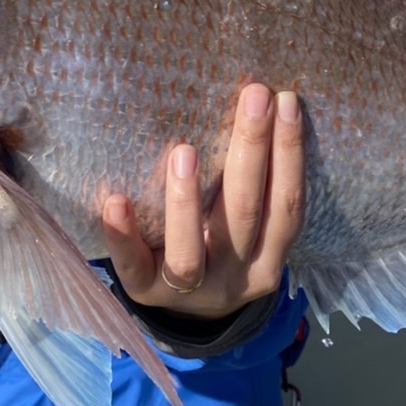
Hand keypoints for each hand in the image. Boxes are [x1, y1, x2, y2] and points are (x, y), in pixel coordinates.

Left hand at [102, 84, 305, 319]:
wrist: (187, 311)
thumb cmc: (219, 244)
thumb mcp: (248, 229)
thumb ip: (253, 187)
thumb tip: (260, 103)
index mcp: (269, 259)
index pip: (287, 205)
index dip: (289, 153)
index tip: (286, 99)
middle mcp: (236, 277)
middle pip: (245, 214)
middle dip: (251, 150)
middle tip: (253, 95)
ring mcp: (190, 290)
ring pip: (190, 252)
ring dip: (186, 201)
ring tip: (184, 152)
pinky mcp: (145, 292)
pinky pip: (133, 266)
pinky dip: (123, 235)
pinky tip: (115, 201)